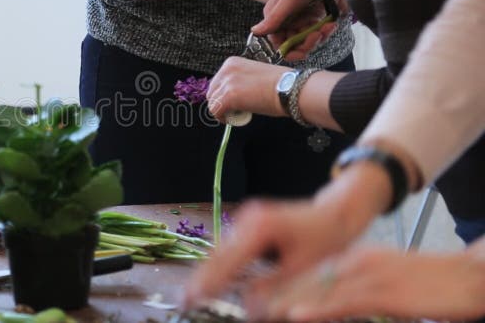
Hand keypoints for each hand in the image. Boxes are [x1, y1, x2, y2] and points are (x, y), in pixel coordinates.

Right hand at [184, 164, 394, 311]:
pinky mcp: (249, 221)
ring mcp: (247, 217)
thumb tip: (247, 309)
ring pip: (221, 249)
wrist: (337, 212)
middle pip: (218, 253)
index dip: (209, 281)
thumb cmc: (327, 240)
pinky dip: (219, 263)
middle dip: (201, 278)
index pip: (229, 260)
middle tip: (184, 300)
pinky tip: (210, 279)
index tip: (193, 298)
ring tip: (192, 294)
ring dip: (208, 271)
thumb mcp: (303, 270)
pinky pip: (229, 245)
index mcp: (262, 227)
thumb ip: (273, 289)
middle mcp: (250, 218)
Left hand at [206, 57, 289, 122]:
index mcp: (232, 62)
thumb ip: (240, 82)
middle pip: (212, 92)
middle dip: (220, 103)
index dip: (223, 95)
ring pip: (212, 103)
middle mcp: (227, 69)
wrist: (291, 89)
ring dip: (223, 111)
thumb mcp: (254, 76)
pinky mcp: (228, 96)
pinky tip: (236, 119)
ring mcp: (227, 82)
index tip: (232, 103)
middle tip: (235, 111)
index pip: (217, 82)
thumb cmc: (280, 85)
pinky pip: (215, 111)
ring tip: (239, 114)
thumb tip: (234, 94)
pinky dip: (223, 118)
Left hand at [246, 247, 484, 320]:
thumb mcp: (384, 287)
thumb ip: (354, 295)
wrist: (469, 276)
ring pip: (318, 289)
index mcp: (354, 261)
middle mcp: (356, 263)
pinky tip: (297, 314)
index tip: (254, 298)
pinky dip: (319, 307)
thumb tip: (326, 306)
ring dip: (285, 302)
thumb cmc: (429, 286)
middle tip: (245, 306)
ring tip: (257, 311)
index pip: (308, 274)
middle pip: (306, 280)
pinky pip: (345, 301)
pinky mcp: (385, 292)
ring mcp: (369, 275)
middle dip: (273, 294)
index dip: (279, 286)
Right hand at [252, 0, 351, 60]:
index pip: (279, 41)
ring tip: (328, 26)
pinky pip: (321, 32)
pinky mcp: (319, 16)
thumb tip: (255, 31)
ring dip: (319, 36)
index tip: (302, 51)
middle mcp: (289, 19)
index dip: (290, 49)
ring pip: (308, 40)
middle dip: (307, 43)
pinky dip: (327, 31)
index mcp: (277, 15)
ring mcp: (305, 18)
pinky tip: (332, 23)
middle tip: (317, 35)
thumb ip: (274, 19)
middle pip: (294, 44)